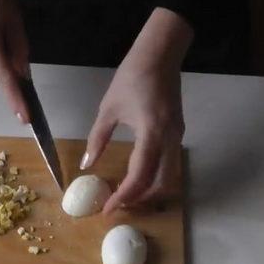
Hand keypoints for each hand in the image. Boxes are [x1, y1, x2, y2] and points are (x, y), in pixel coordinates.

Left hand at [82, 8, 192, 213]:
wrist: (160, 55)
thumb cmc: (132, 77)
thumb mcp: (108, 110)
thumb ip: (97, 140)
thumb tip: (86, 165)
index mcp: (151, 133)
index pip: (139, 175)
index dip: (124, 196)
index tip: (109, 208)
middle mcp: (169, 139)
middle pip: (160, 183)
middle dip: (140, 200)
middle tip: (119, 206)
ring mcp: (177, 137)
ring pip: (169, 177)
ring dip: (149, 191)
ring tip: (127, 196)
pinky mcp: (177, 134)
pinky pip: (169, 164)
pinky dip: (154, 177)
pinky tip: (137, 178)